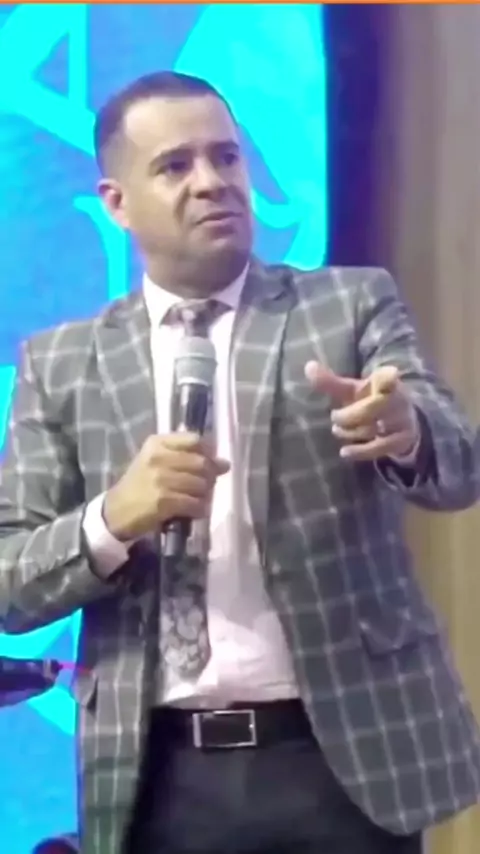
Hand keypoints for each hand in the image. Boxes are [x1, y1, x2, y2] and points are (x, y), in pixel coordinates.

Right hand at [103, 433, 229, 541]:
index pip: (194, 440)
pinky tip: (196, 510)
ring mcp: (161, 480)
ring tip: (199, 498)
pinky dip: (200, 509)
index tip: (212, 461)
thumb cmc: (139, 484)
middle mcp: (158, 458)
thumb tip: (224, 463)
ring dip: (206, 494)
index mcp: (157, 443)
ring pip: (201, 484)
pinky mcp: (163, 501)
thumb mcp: (154, 460)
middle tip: (208, 484)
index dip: (209, 452)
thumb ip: (185, 456)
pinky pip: (195, 503)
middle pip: (201, 462)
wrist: (115, 511)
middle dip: (210, 475)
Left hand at [305, 362, 419, 461]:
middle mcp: (398, 399)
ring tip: (336, 429)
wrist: (405, 421)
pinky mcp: (401, 440)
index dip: (389, 378)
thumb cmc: (372, 400)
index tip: (390, 376)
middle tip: (334, 415)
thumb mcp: (354, 390)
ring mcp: (402, 421)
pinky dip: (360, 451)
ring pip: (373, 428)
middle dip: (350, 414)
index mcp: (386, 381)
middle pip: (375, 407)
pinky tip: (344, 452)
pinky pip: (379, 447)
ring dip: (350, 431)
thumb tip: (308, 366)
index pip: (389, 379)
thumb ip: (332, 382)